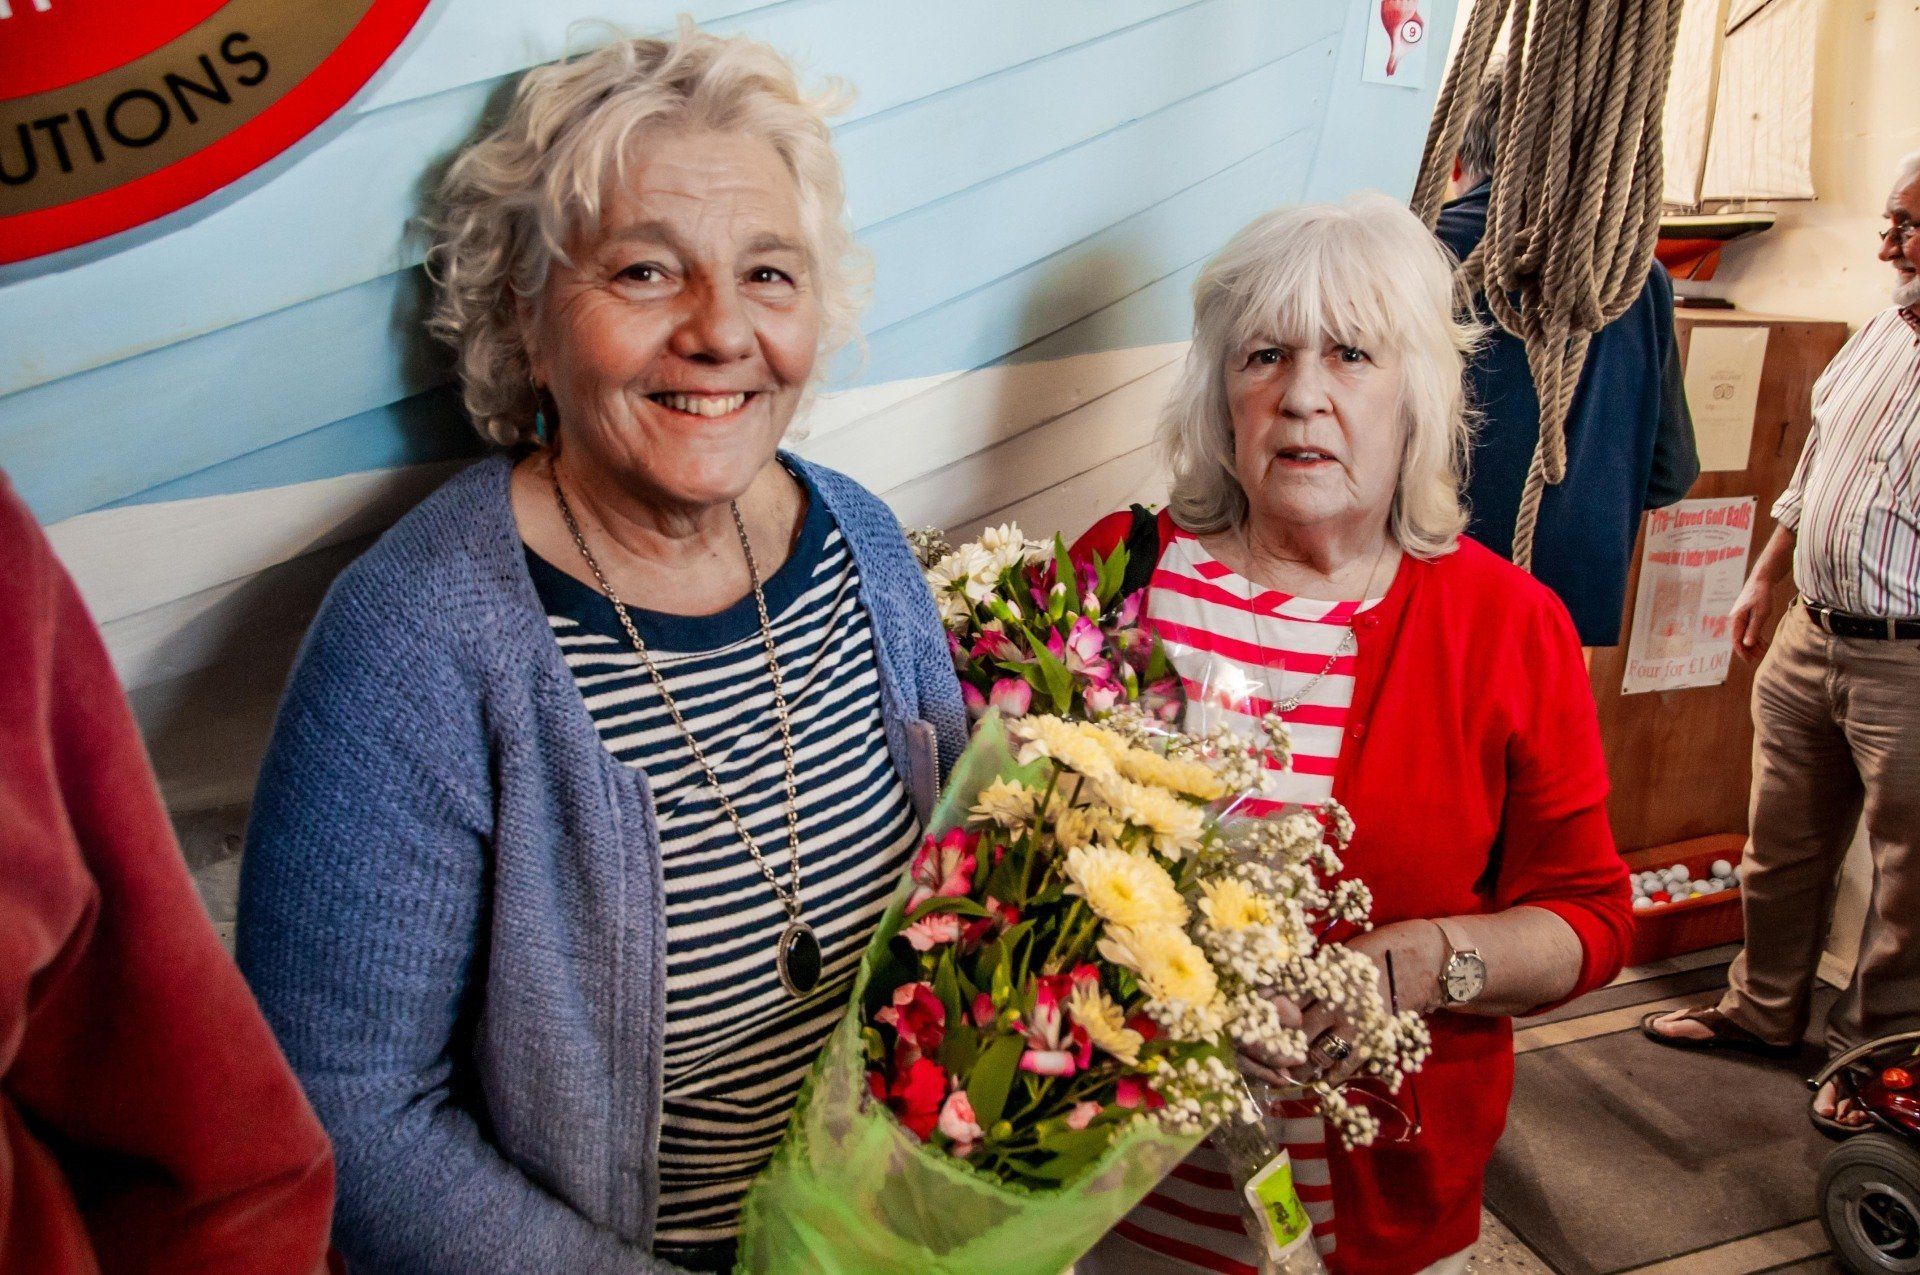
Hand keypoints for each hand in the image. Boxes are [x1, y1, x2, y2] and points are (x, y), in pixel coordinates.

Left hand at [1236, 921, 1447, 1089]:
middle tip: (1256, 1056)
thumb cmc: (1377, 949)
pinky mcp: (1371, 1041)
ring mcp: (1352, 1025)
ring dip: (1294, 1066)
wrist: (1424, 960)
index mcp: (1321, 975)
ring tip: (1280, 1073)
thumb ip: (1309, 973)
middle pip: (1292, 1031)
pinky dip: (1325, 1079)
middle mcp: (1333, 1001)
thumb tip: (1275, 990)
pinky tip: (1313, 1084)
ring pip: (1313, 1054)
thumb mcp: (1337, 954)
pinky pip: (1342, 1067)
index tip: (1245, 1024)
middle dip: (1272, 1045)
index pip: (1280, 998)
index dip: (1261, 1013)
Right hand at [1729, 575, 1775, 660]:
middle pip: (1740, 639)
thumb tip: (1746, 644)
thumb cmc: (1762, 595)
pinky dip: (1755, 637)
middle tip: (1760, 658)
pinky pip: (1749, 630)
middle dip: (1749, 650)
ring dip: (1753, 644)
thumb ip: (1753, 629)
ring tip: (1764, 652)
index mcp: (1736, 620)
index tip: (1750, 662)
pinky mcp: (1746, 615)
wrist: (1762, 579)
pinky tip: (1763, 643)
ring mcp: (1741, 617)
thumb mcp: (1761, 613)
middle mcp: (1736, 620)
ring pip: (1745, 635)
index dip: (1742, 653)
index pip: (1736, 641)